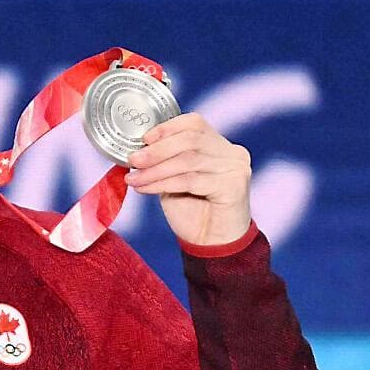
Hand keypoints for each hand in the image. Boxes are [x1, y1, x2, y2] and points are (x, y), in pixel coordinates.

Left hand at [123, 113, 251, 248]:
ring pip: (188, 161)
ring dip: (155, 170)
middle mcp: (233, 153)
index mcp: (220, 146)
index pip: (194, 123)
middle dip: (157, 150)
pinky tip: (145, 189)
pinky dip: (163, 183)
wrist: (213, 246)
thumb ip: (165, 161)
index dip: (167, 128)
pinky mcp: (234, 186)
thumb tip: (137, 150)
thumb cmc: (194, 212)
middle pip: (190, 140)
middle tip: (133, 160)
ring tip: (134, 178)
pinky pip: (190, 180)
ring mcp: (236, 169)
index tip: (143, 139)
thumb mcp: (175, 179)